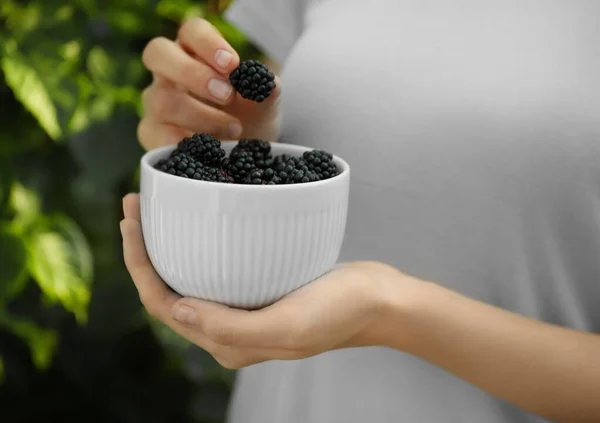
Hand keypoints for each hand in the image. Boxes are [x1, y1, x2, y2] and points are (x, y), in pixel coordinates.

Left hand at [120, 193, 417, 368]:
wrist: (378, 300)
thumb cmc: (339, 312)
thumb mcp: (287, 325)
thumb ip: (229, 327)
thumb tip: (176, 308)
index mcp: (227, 342)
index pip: (164, 304)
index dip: (138, 264)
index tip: (130, 219)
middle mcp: (228, 328)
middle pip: (169, 289)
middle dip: (143, 250)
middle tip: (134, 204)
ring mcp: (243, 308)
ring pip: (190, 277)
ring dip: (166, 245)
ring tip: (156, 207)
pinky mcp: (259, 289)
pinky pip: (216, 268)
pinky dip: (199, 243)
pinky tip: (200, 220)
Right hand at [138, 17, 281, 149]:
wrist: (243, 151)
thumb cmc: (249, 116)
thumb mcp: (263, 103)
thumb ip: (266, 90)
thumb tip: (267, 84)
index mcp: (194, 51)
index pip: (192, 31)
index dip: (209, 44)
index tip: (233, 65)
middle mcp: (168, 72)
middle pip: (159, 53)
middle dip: (193, 74)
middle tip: (228, 95)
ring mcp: (156, 102)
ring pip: (161, 100)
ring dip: (200, 116)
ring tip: (234, 129)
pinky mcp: (152, 133)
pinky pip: (155, 134)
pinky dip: (182, 142)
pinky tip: (208, 149)